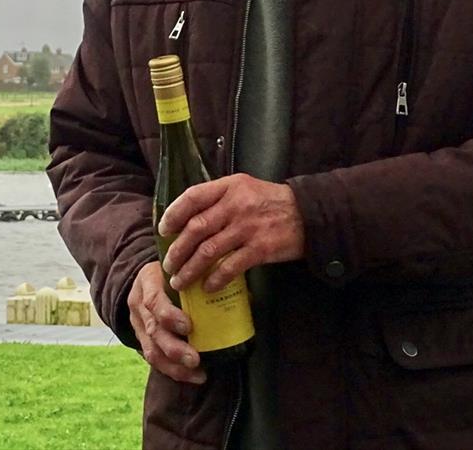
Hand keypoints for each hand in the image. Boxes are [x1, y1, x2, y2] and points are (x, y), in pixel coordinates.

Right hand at [127, 260, 205, 384]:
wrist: (146, 276)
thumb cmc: (172, 269)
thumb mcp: (180, 262)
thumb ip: (199, 272)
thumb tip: (236, 282)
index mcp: (148, 281)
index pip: (154, 300)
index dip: (169, 316)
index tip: (188, 326)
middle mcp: (139, 305)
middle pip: (153, 331)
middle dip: (174, 348)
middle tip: (195, 359)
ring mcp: (138, 324)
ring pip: (151, 350)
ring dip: (174, 366)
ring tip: (197, 373)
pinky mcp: (141, 340)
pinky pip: (154, 359)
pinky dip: (173, 370)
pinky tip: (193, 376)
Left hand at [159, 174, 304, 293]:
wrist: (308, 215)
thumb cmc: (271, 202)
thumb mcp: (245, 188)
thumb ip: (220, 197)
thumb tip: (187, 218)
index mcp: (231, 186)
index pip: (193, 196)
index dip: (174, 214)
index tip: (164, 230)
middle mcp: (237, 204)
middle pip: (196, 228)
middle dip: (177, 250)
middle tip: (169, 264)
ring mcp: (248, 227)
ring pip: (208, 251)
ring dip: (190, 269)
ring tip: (180, 281)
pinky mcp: (260, 249)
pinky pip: (230, 267)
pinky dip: (215, 280)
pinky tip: (208, 288)